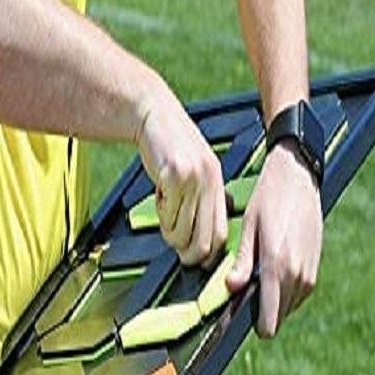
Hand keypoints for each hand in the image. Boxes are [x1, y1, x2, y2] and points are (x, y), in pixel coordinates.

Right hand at [135, 84, 226, 269]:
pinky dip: (158, 213)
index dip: (207, 255)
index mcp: (218, 184)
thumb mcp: (199, 171)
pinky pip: (165, 215)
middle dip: (186, 253)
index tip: (195, 259)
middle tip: (174, 244)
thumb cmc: (172, 147)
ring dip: (168, 231)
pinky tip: (158, 194)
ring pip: (181, 233)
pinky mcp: (174, 175)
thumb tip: (209, 234)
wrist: (154, 115)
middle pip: (204, 242)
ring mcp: (193, 179)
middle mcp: (210, 182)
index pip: (221, 235)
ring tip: (164, 211)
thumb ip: (206, 199)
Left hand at [226, 138, 322, 337]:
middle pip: (278, 318)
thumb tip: (231, 288)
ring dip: (274, 299)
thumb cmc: (269, 200)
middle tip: (247, 285)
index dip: (255, 323)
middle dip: (262, 309)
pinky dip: (285, 289)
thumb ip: (241, 263)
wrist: (299, 177)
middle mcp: (297, 276)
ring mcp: (309, 273)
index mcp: (277, 268)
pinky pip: (298, 293)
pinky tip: (273, 267)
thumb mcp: (249, 228)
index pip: (270, 321)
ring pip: (288, 307)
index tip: (242, 312)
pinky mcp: (315, 268)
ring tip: (261, 272)